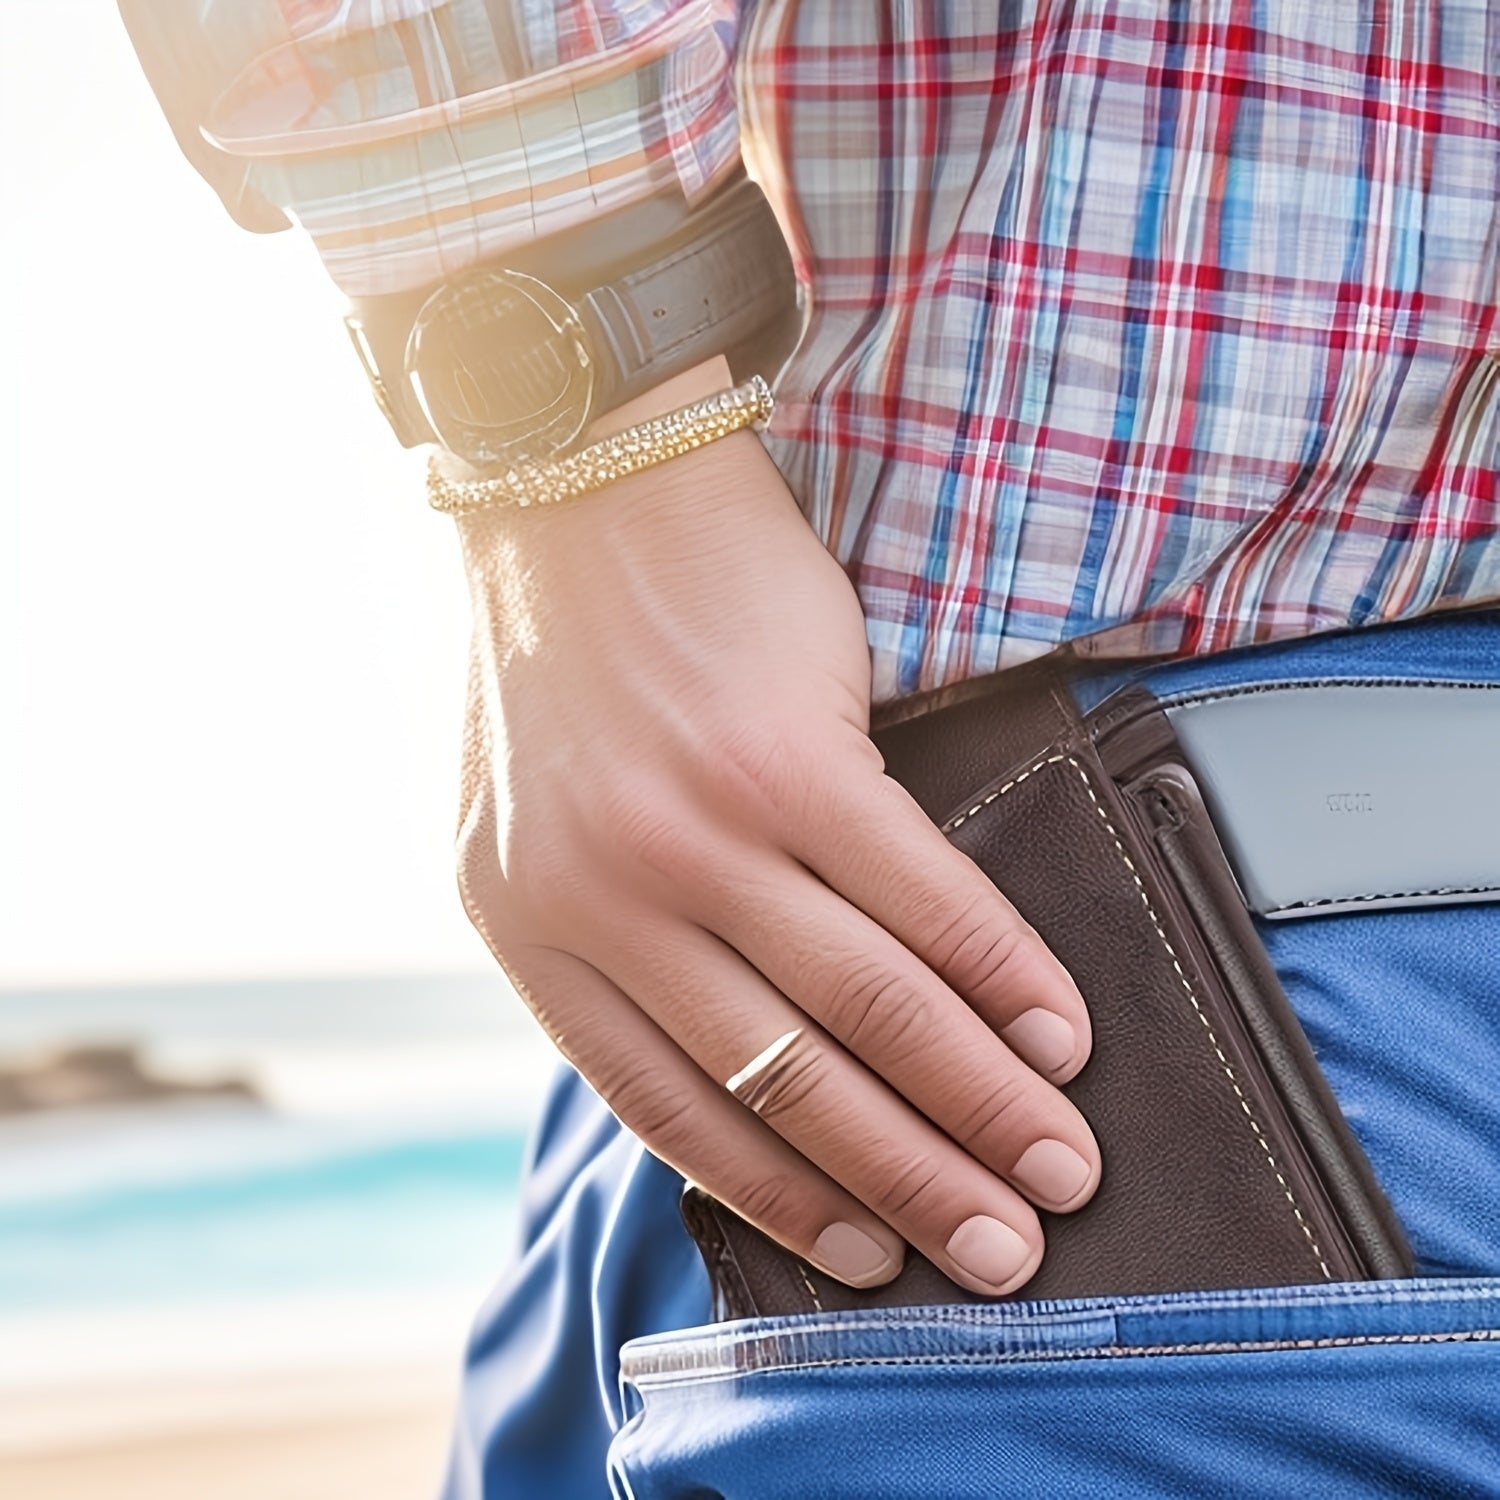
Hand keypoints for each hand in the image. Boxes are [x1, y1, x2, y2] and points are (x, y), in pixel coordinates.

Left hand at [453, 358, 1098, 1295]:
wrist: (571, 479)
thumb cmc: (565, 653)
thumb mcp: (530, 820)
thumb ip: (608, 934)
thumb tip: (740, 1043)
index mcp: (531, 930)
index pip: (666, 1106)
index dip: (780, 1195)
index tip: (866, 1252)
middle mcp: (605, 899)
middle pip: (782, 1081)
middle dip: (907, 1183)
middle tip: (1000, 1253)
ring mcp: (695, 831)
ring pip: (863, 1007)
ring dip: (978, 1101)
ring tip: (1056, 1168)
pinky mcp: (784, 757)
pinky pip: (918, 898)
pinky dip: (1000, 975)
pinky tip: (1059, 1029)